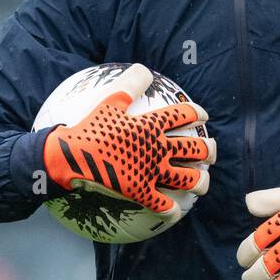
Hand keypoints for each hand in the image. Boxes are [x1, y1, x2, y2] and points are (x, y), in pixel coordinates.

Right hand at [42, 62, 215, 220]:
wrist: (68, 156)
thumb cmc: (89, 128)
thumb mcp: (109, 100)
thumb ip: (130, 84)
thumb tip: (144, 69)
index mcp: (151, 125)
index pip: (184, 115)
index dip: (197, 113)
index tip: (202, 116)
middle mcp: (157, 148)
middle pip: (195, 149)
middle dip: (209, 150)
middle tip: (211, 150)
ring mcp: (150, 171)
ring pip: (187, 179)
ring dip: (200, 181)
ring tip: (202, 182)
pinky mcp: (140, 191)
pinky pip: (161, 204)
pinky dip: (170, 209)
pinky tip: (174, 210)